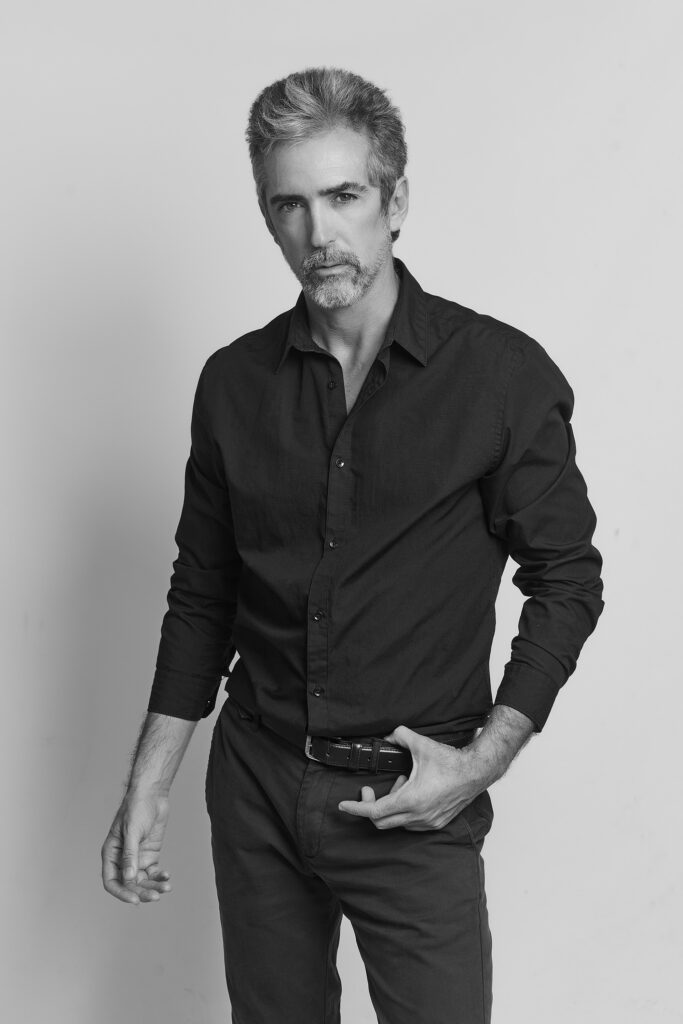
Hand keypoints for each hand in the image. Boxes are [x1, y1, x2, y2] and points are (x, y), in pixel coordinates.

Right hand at [101, 791, 171, 904]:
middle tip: (156, 896)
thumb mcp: (132, 831)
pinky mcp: (150, 854)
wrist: (152, 794)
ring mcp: (137, 858)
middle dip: (142, 892)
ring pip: (143, 880)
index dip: (121, 893)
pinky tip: (167, 877)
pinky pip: (153, 872)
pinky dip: (160, 877)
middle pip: (129, 884)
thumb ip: (130, 855)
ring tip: (167, 887)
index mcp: (111, 854)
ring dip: (153, 886)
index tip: (135, 900)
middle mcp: (122, 859)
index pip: (111, 881)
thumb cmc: (136, 808)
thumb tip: (129, 879)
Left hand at [337, 725, 498, 830]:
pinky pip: (410, 822)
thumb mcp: (422, 744)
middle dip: (370, 805)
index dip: (356, 809)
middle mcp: (418, 815)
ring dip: (390, 805)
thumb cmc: (452, 762)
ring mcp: (428, 822)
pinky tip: (411, 790)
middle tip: (368, 790)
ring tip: (399, 783)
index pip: (375, 811)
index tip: (343, 806)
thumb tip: (388, 735)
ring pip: (396, 822)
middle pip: (381, 821)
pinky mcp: (436, 822)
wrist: (477, 772)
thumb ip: (401, 735)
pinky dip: (403, 809)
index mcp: (411, 800)